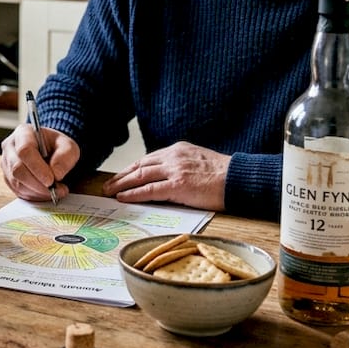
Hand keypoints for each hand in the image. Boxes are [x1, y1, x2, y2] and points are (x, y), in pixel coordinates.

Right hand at [0, 123, 78, 201]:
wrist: (50, 152)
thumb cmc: (57, 147)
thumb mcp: (68, 146)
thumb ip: (65, 156)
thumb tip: (56, 174)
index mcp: (23, 133)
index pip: (24, 150)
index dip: (37, 167)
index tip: (51, 180)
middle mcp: (10, 147)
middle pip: (17, 169)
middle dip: (38, 184)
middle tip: (56, 190)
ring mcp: (6, 164)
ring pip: (17, 183)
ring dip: (37, 191)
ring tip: (55, 191)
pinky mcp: (8, 178)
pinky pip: (18, 191)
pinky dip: (34, 195)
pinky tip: (45, 193)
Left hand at [101, 141, 227, 210]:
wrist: (240, 179)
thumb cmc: (225, 175)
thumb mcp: (199, 161)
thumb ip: (181, 166)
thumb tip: (166, 179)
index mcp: (179, 149)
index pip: (149, 158)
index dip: (132, 169)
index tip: (122, 176)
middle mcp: (174, 156)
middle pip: (140, 165)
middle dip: (122, 176)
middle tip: (108, 185)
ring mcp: (175, 170)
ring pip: (141, 176)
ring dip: (122, 184)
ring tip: (110, 192)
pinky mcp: (179, 185)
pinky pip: (150, 190)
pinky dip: (134, 194)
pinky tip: (123, 197)